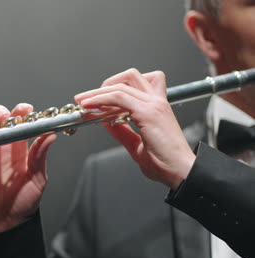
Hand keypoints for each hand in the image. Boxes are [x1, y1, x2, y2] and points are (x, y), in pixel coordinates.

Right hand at [0, 103, 56, 236]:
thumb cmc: (22, 203)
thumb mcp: (37, 180)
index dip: (21, 113)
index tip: (24, 110)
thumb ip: (40, 157)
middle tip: (2, 116)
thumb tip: (50, 135)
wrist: (2, 224)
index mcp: (18, 148)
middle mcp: (0, 148)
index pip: (19, 123)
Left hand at [75, 68, 195, 189]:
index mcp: (156, 107)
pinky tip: (90, 107)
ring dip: (97, 92)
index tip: (94, 100)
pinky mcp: (148, 113)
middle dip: (104, 85)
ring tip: (83, 102)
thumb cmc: (165, 163)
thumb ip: (121, 131)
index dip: (112, 88)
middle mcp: (156, 101)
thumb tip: (105, 121)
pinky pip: (118, 98)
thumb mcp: (136, 144)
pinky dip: (101, 100)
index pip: (134, 84)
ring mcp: (153, 105)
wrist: (182, 173)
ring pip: (120, 85)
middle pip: (128, 76)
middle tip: (86, 98)